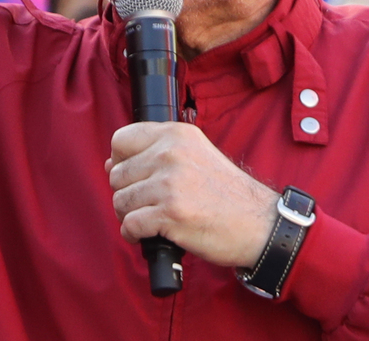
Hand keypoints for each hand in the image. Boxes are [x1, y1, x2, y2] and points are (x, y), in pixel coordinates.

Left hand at [106, 122, 278, 267]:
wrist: (258, 223)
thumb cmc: (226, 193)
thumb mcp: (196, 154)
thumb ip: (157, 152)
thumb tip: (109, 164)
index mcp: (177, 134)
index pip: (121, 139)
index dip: (120, 160)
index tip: (133, 175)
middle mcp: (171, 153)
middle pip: (117, 174)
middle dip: (126, 193)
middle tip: (148, 203)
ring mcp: (170, 183)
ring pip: (120, 201)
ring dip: (130, 215)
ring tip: (151, 219)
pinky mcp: (170, 214)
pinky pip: (129, 225)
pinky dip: (134, 235)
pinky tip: (148, 235)